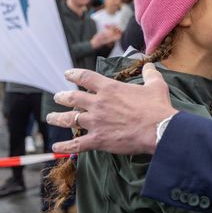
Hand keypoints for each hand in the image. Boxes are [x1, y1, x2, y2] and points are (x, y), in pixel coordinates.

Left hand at [46, 63, 176, 154]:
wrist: (159, 129)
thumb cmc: (157, 107)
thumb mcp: (156, 85)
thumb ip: (150, 74)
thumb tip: (149, 65)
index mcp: (110, 88)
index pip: (86, 78)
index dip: (74, 75)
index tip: (67, 74)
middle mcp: (98, 104)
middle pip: (72, 98)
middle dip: (62, 97)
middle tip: (57, 96)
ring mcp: (96, 122)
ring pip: (70, 119)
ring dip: (58, 118)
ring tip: (51, 117)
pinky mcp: (98, 140)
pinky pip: (76, 144)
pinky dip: (64, 146)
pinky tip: (56, 146)